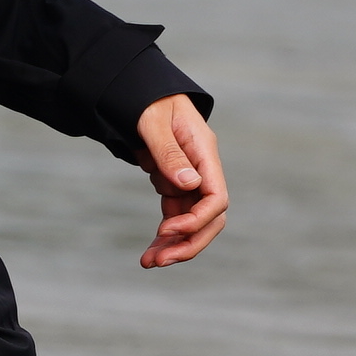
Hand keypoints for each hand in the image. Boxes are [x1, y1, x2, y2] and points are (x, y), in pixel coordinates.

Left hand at [136, 94, 226, 267]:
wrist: (139, 92)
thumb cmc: (148, 101)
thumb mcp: (153, 121)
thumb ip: (170, 152)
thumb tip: (191, 185)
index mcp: (204, 152)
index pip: (216, 197)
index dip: (197, 219)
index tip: (166, 230)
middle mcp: (202, 169)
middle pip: (211, 218)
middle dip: (189, 243)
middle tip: (159, 261)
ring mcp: (190, 180)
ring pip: (192, 223)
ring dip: (174, 246)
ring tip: (148, 263)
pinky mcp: (175, 186)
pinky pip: (175, 217)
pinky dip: (165, 237)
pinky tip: (149, 253)